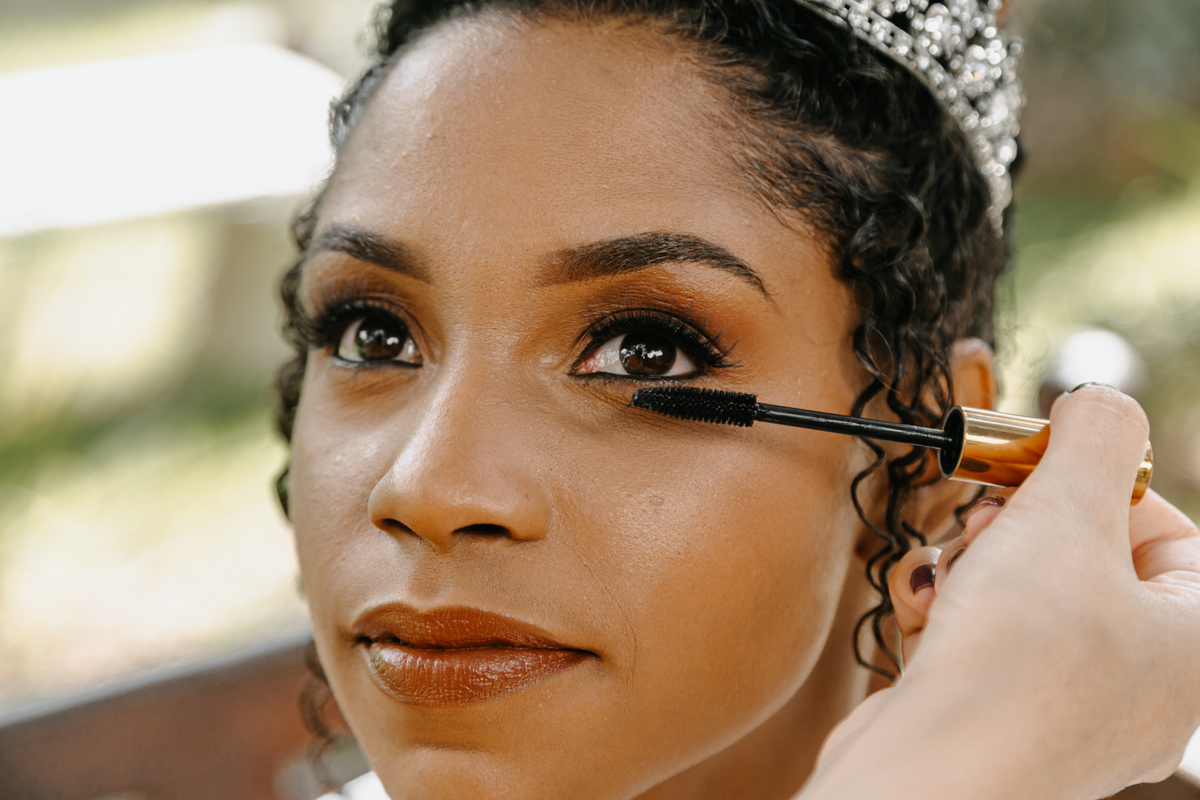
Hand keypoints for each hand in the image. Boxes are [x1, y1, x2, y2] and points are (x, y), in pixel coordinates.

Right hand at [806, 385, 1199, 799]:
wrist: (928, 773)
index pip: (1169, 529)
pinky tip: (926, 612)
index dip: (1102, 482)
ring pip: (1023, 593)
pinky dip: (948, 611)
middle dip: (1020, 522)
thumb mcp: (1067, 516)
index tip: (1040, 460)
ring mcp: (1068, 706)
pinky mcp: (997, 716)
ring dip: (973, 563)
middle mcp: (1142, 683)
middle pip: (1084, 557)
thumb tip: (1105, 400)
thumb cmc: (1015, 666)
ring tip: (953, 574)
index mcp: (1192, 642)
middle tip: (990, 514)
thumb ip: (1095, 439)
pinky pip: (982, 637)